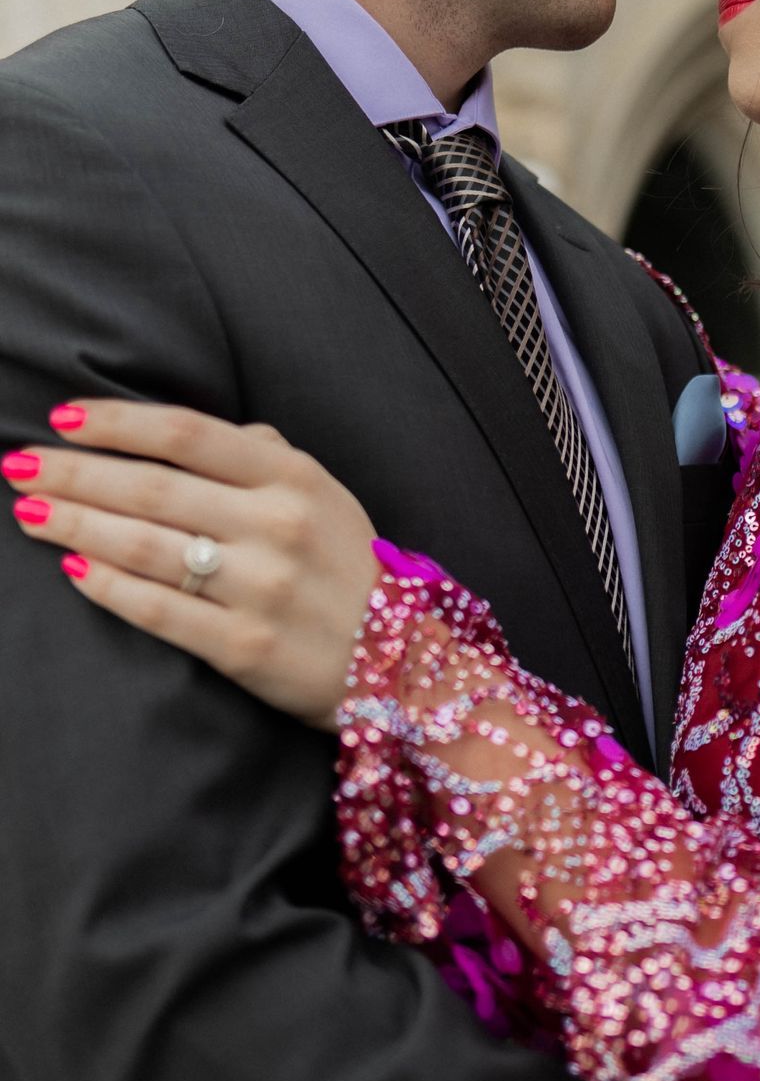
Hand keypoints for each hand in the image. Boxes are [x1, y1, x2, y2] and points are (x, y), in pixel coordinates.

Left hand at [8, 400, 378, 727]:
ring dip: (78, 525)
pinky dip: (111, 588)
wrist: (401, 661)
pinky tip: (75, 569)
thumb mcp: (323, 492)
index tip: (63, 418)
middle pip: (153, 488)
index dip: (119, 422)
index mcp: (293, 477)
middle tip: (19, 466)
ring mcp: (261, 588)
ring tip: (30, 512)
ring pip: (146, 547)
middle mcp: (276, 525)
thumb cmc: (345, 566)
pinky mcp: (244, 646)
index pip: (189, 434)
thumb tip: (186, 433)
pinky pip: (160, 611)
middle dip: (75, 474)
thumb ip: (261, 454)